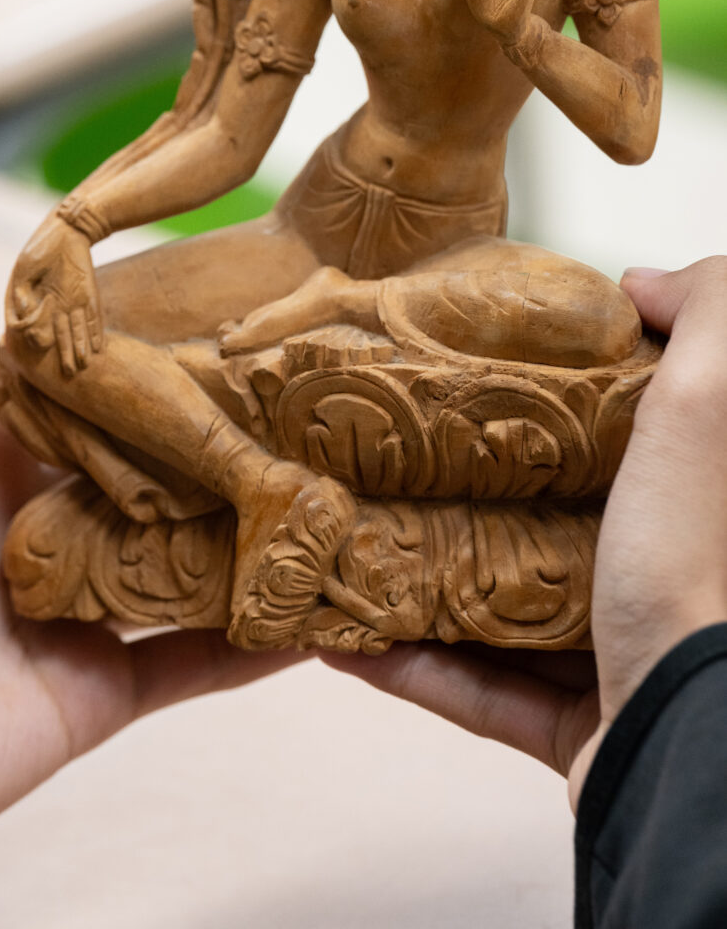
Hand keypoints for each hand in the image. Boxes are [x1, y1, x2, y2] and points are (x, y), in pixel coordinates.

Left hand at [0, 190, 298, 853]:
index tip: (239, 300)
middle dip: (229, 435)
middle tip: (324, 394)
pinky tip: (328, 609)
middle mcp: (42, 515)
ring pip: (190, 554)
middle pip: (157, 463)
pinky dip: (258, 641)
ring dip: (258, 531)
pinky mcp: (103, 687)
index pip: (89, 380)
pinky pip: (196, 659)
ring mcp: (80, 604)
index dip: (155, 345)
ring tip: (351, 490)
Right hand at [9, 211, 101, 375]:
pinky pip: (94, 317)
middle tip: (67, 376)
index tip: (38, 351)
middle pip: (62, 336)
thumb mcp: (25, 268)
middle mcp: (58, 307)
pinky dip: (96, 333)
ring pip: (79, 331)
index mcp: (39, 303)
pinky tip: (97, 349)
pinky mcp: (90, 294)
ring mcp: (75, 301)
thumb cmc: (41, 248)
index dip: (39, 342)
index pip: (39, 329)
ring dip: (80, 348)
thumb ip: (21, 292)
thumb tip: (21, 316)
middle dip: (64, 355)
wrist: (68, 229)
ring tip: (82, 367)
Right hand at [322, 257, 726, 810]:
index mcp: (693, 498)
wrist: (690, 756)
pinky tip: (347, 642)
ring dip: (428, 580)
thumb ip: (706, 316)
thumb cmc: (697, 570)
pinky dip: (419, 670)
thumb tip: (644, 282)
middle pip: (561, 514)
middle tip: (393, 450)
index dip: (568, 390)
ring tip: (348, 538)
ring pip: (515, 606)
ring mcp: (633, 659)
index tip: (481, 364)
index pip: (635, 428)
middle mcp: (674, 571)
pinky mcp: (587, 737)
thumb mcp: (707, 407)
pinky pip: (489, 695)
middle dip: (473, 486)